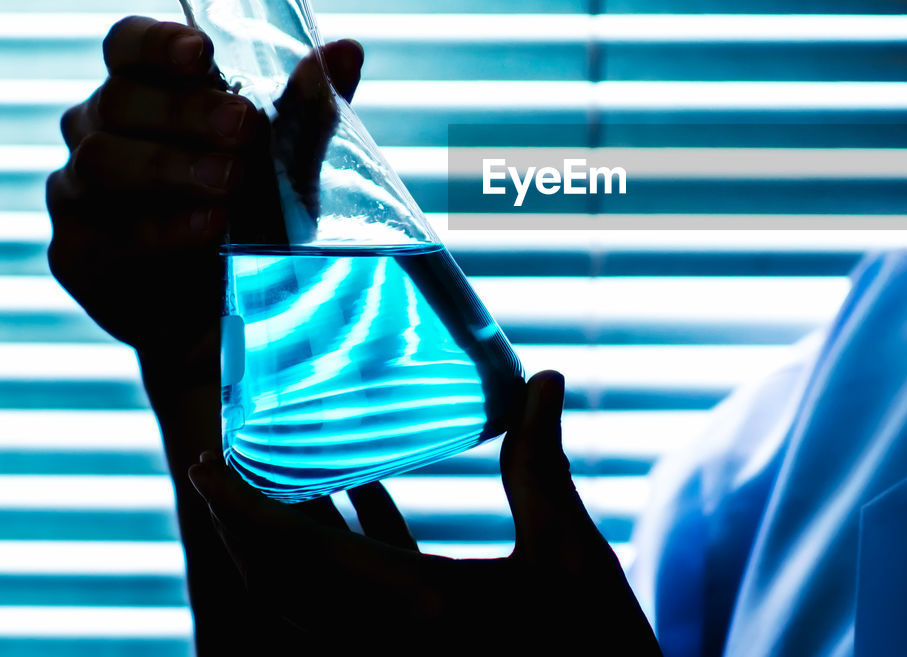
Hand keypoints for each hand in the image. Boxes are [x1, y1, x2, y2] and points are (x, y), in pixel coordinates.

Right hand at [46, 15, 363, 374]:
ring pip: (104, 160)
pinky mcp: (79, 251)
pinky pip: (111, 232)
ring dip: (173, 167)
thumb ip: (311, 106)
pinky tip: (209, 227)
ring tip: (232, 180)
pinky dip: (165, 228)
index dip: (157, 43)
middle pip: (118, 99)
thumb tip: (347, 50)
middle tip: (244, 126)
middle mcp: (99, 130)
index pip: (128, 44)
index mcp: (144, 90)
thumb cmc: (256, 212)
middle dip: (185, 111)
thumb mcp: (291, 158)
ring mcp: (78, 189)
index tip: (200, 52)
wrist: (233, 311)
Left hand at [188, 371, 662, 655]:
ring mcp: (395, 649)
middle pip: (280, 582)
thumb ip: (541, 461)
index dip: (242, 508)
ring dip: (283, 540)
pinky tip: (360, 496)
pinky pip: (351, 600)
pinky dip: (338, 551)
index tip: (206, 465)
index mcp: (412, 607)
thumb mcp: (569, 548)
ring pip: (308, 596)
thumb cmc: (597, 642)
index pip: (296, 555)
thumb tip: (542, 378)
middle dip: (242, 524)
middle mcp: (385, 637)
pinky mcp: (415, 648)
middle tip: (224, 466)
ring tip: (280, 474)